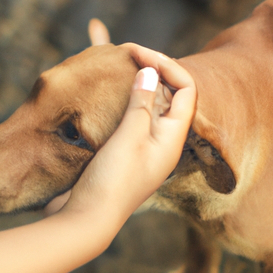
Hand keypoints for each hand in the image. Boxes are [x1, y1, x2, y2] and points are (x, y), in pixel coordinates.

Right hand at [47, 45, 195, 221]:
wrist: (86, 219)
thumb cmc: (112, 181)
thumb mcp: (129, 137)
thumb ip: (142, 103)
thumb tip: (150, 71)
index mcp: (172, 139)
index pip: (186, 89)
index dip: (166, 64)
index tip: (135, 53)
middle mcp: (161, 144)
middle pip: (167, 96)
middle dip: (151, 71)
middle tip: (125, 56)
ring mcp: (140, 150)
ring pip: (146, 108)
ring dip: (134, 87)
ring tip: (115, 70)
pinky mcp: (121, 155)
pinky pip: (127, 122)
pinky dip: (120, 104)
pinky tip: (105, 98)